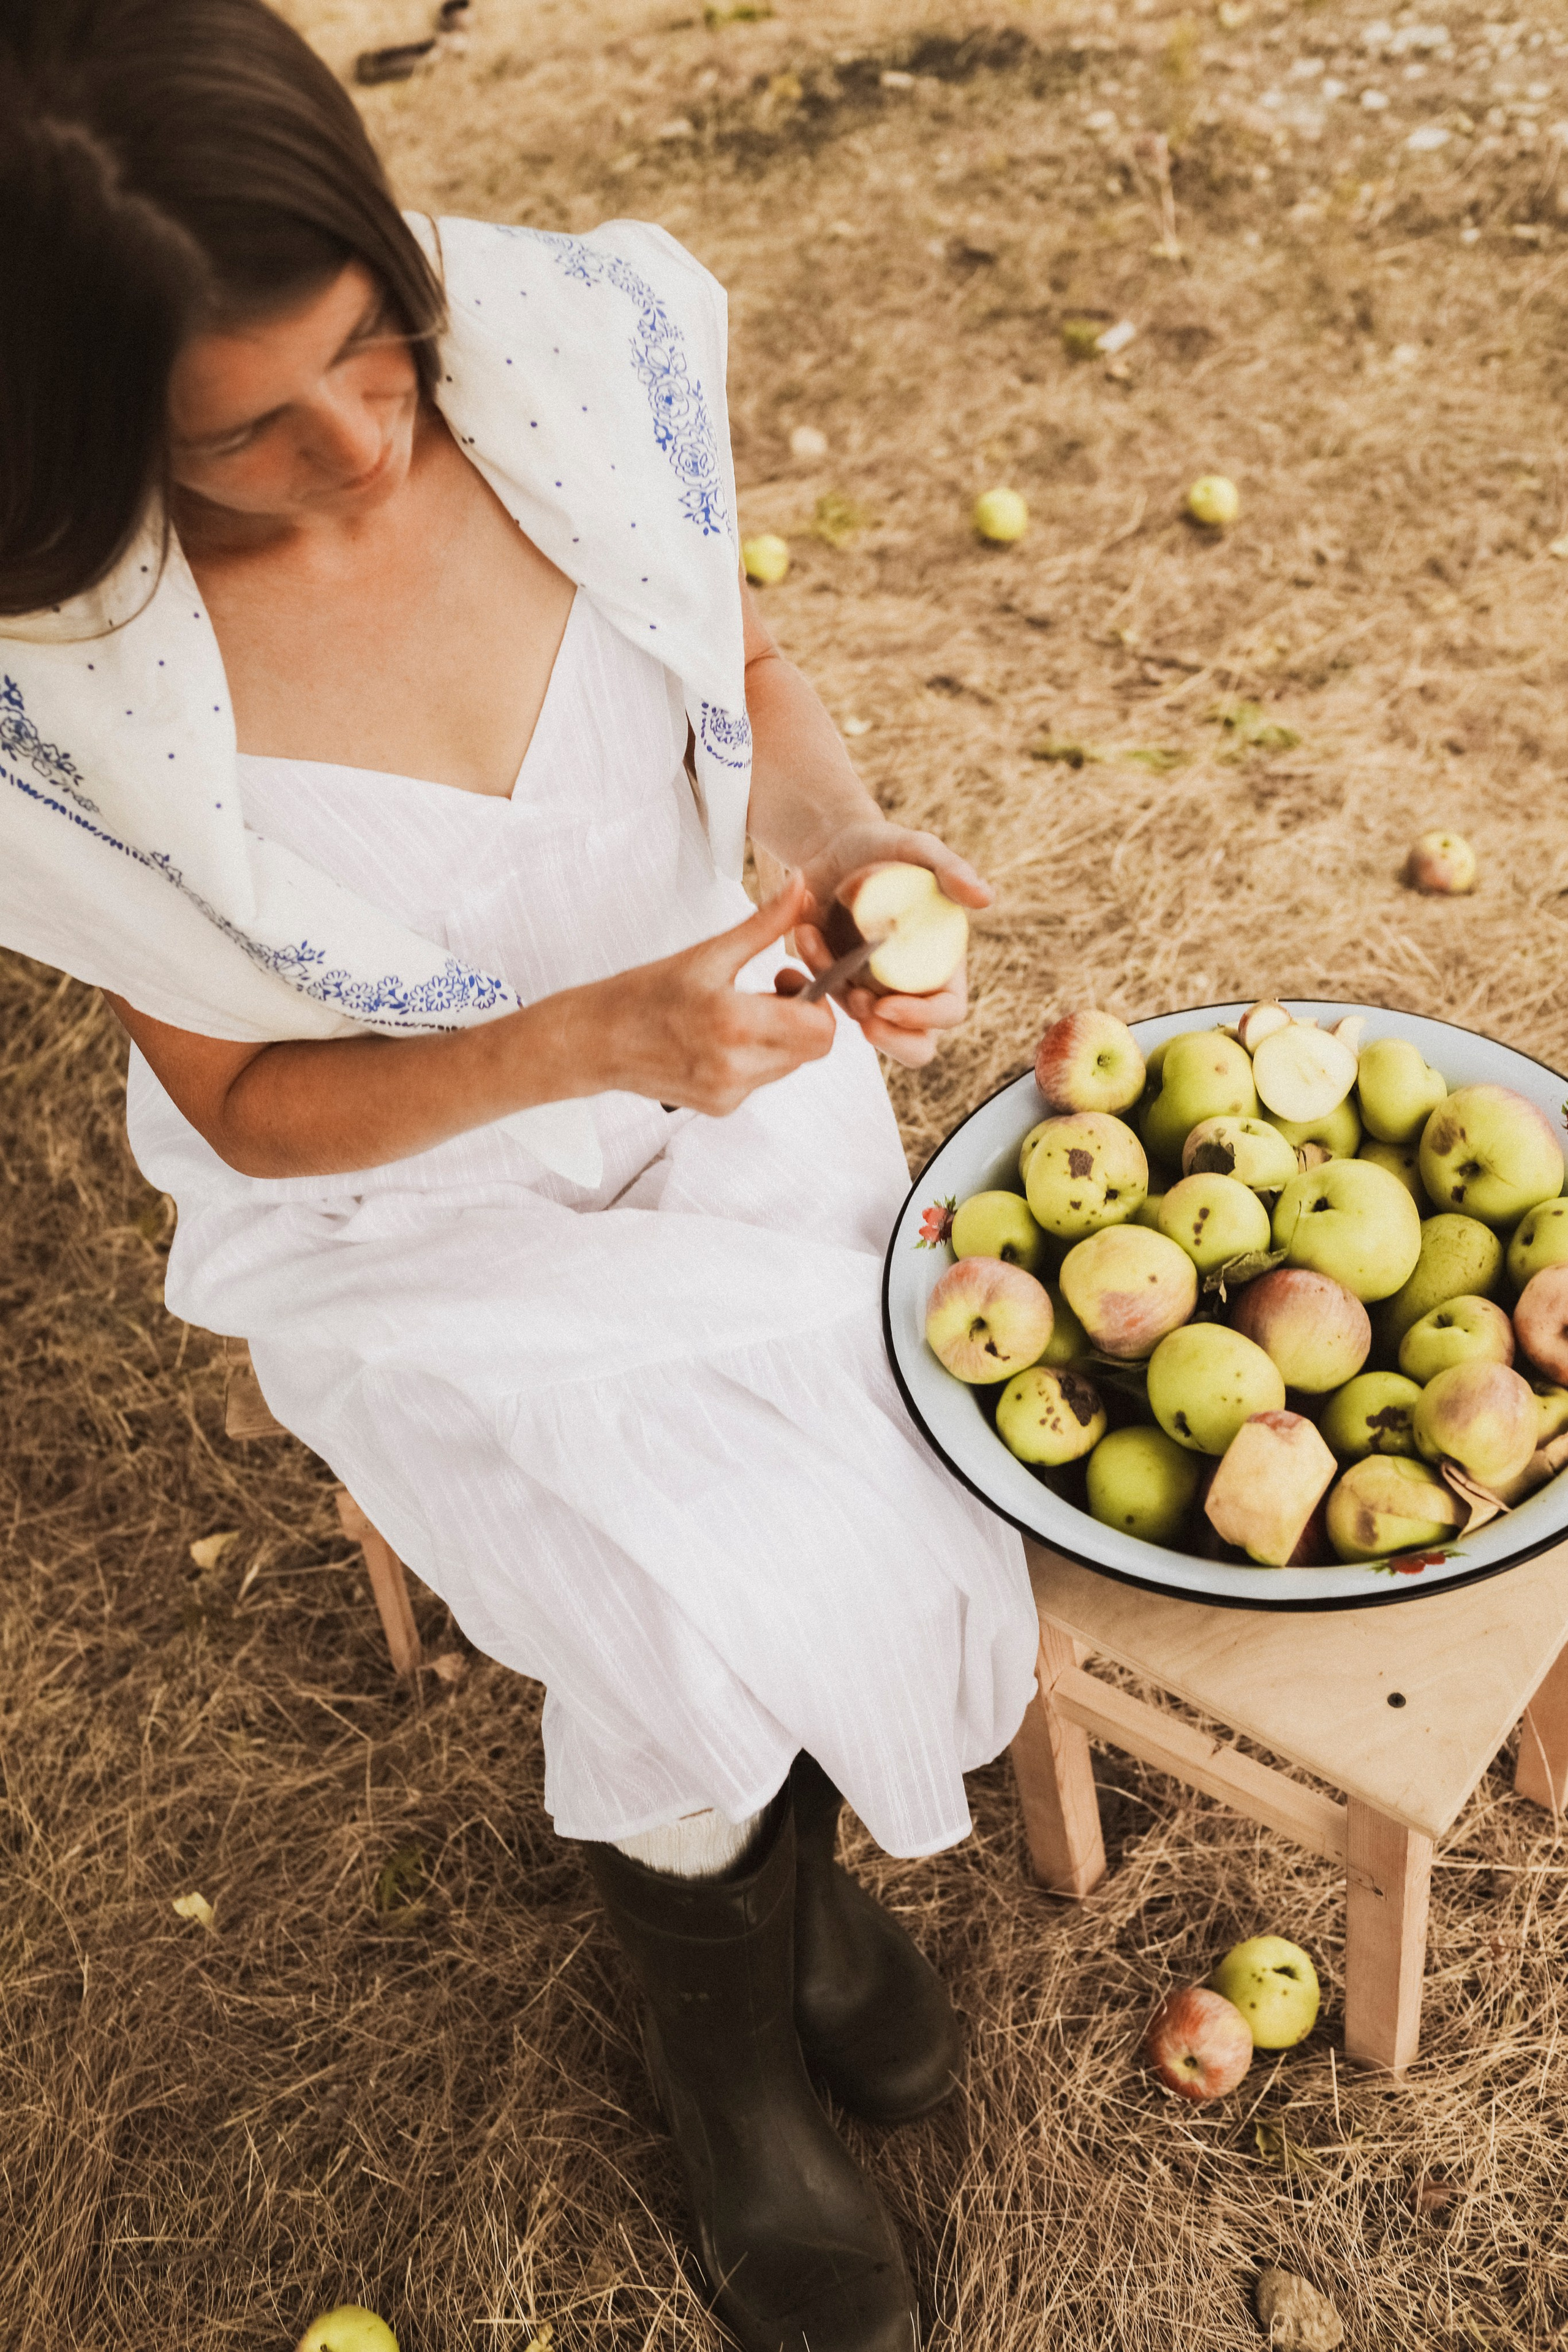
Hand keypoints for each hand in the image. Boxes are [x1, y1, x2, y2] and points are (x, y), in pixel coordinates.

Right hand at [581, 875, 836, 1114]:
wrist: (597, 1040)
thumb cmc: (643, 994)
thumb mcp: (708, 953)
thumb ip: (764, 923)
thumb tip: (800, 888)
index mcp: (734, 1024)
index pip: (820, 1028)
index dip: (818, 998)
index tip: (789, 977)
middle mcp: (736, 1067)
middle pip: (812, 1048)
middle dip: (803, 1016)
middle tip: (770, 990)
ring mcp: (729, 1092)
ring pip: (790, 1064)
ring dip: (780, 1035)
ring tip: (739, 1012)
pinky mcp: (722, 1106)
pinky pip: (763, 1079)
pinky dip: (755, 1056)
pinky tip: (722, 1038)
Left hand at [786, 821, 990, 1068]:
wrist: (834, 847)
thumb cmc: (886, 847)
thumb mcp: (917, 849)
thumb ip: (951, 870)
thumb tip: (985, 897)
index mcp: (943, 964)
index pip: (948, 1012)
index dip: (923, 1018)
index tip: (887, 1005)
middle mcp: (912, 987)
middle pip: (915, 1045)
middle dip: (890, 1040)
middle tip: (863, 1016)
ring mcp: (874, 991)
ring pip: (861, 1022)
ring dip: (837, 993)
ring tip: (815, 941)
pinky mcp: (838, 986)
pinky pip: (826, 999)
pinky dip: (813, 973)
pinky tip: (806, 933)